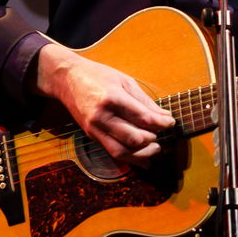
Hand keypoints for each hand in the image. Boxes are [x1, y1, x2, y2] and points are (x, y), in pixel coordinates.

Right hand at [36, 43, 174, 164]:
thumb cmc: (98, 76)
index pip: (142, 117)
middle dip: (152, 139)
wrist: (67, 79)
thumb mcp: (125, 81)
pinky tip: (144, 160)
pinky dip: (131, 159)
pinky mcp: (91, 136)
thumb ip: (144, 101)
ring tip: (155, 148)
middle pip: (133, 138)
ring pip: (122, 151)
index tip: (171, 123)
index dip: (161, 123)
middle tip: (160, 134)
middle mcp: (102, 117)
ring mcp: (94, 129)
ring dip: (142, 154)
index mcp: (112, 98)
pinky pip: (113, 152)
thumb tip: (164, 117)